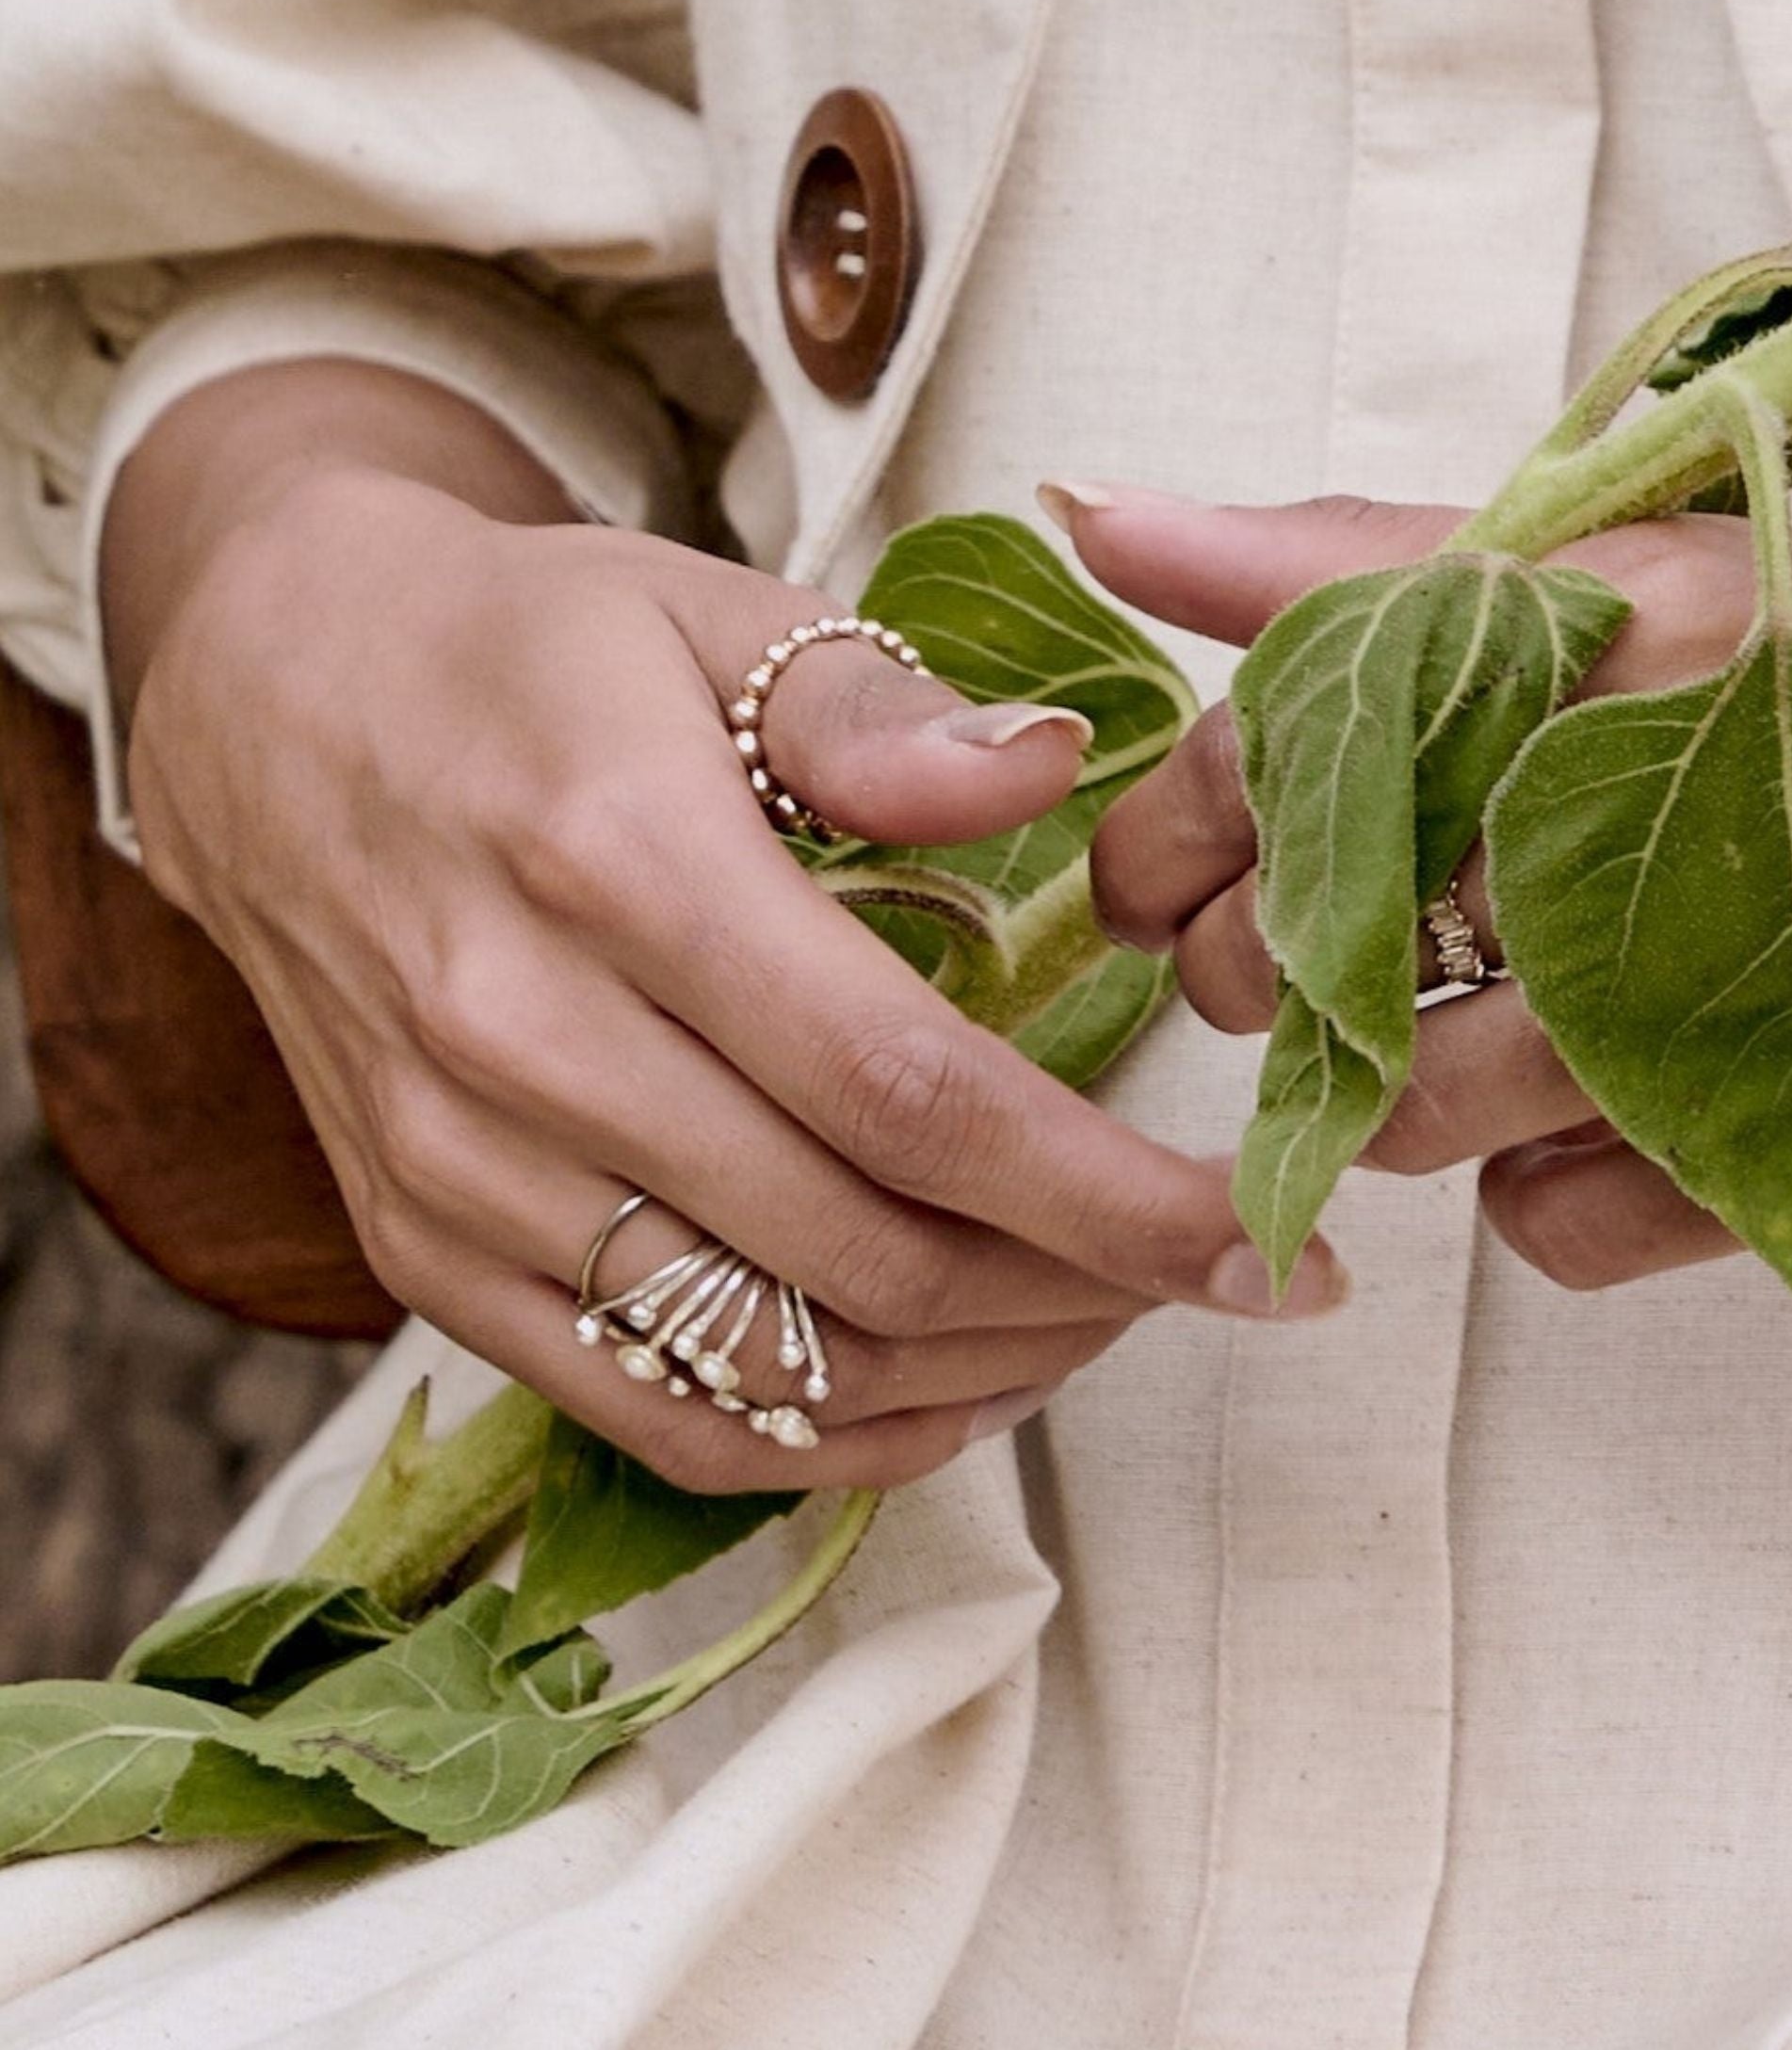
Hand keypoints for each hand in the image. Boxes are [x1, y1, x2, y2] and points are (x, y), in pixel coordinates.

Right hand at [106, 368, 1340, 1488]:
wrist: (269, 703)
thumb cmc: (527, 652)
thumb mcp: (711, 610)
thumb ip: (885, 710)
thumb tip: (1061, 770)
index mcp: (620, 867)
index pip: (910, 1092)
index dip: (1107, 1194)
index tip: (1263, 1237)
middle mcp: (523, 1044)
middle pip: (864, 1253)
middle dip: (1084, 1291)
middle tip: (1213, 1268)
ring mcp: (459, 1174)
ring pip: (774, 1365)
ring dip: (981, 1372)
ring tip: (1106, 1314)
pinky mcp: (421, 1258)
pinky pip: (655, 1416)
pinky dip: (831, 1439)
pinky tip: (956, 1380)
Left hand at [1076, 483, 1791, 1297]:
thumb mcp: (1696, 566)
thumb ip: (1391, 558)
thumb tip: (1104, 516)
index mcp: (1621, 620)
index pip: (1280, 736)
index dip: (1185, 819)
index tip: (1182, 852)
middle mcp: (1654, 806)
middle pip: (1304, 946)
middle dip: (1274, 967)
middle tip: (1350, 946)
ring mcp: (1723, 1004)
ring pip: (1407, 1112)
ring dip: (1408, 1090)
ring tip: (1514, 1019)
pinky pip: (1550, 1233)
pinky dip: (1554, 1191)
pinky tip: (1640, 1104)